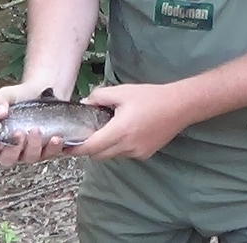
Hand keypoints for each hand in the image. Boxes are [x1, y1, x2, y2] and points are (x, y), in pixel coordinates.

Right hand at [0, 81, 66, 167]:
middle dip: (15, 148)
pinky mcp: (52, 148)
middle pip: (10, 159)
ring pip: (33, 157)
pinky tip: (63, 140)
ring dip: (36, 146)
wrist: (43, 90)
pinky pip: (59, 154)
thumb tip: (0, 113)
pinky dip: (64, 149)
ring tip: (39, 129)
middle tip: (20, 132)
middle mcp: (14, 149)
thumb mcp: (6, 95)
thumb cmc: (20, 96)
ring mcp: (34, 151)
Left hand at [65, 83, 191, 160]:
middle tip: (83, 136)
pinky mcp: (145, 154)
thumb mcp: (122, 91)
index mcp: (120, 131)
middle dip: (89, 148)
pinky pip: (124, 154)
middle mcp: (127, 146)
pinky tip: (124, 132)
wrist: (179, 106)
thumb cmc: (150, 97)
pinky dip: (118, 147)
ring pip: (112, 156)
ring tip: (106, 130)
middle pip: (99, 155)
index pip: (91, 147)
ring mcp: (137, 153)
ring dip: (104, 148)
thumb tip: (84, 104)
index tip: (67, 146)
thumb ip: (99, 97)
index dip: (76, 149)